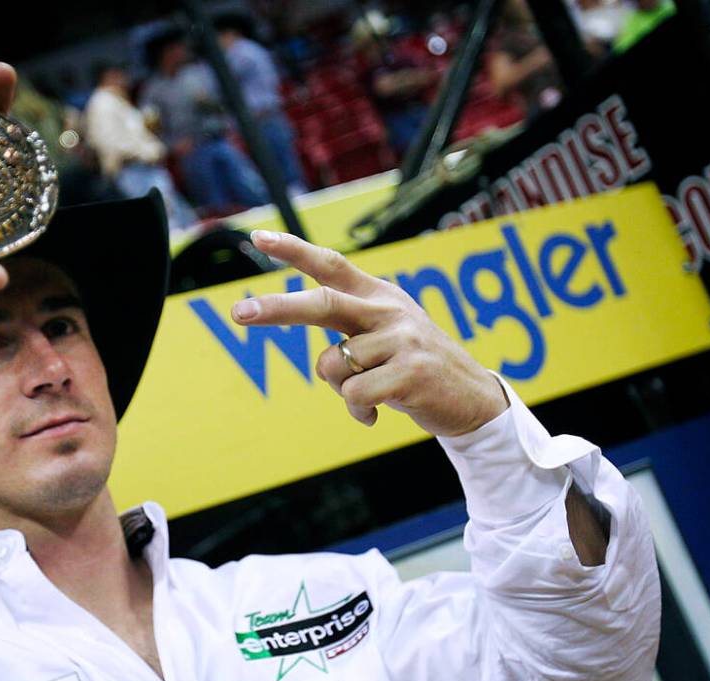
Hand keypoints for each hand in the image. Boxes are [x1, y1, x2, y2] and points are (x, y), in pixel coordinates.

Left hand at [231, 231, 507, 436]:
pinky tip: (380, 413)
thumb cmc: (415, 369)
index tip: (257, 238)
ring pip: (332, 366)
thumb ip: (351, 332)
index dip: (293, 250)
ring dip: (343, 391)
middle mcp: (388, 310)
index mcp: (379, 295)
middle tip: (237, 313)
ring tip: (374, 394)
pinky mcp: (411, 372)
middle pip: (321, 304)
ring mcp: (402, 339)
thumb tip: (321, 361)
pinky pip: (354, 395)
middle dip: (276, 309)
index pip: (331, 264)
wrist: (472, 399)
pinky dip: (358, 411)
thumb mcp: (386, 338)